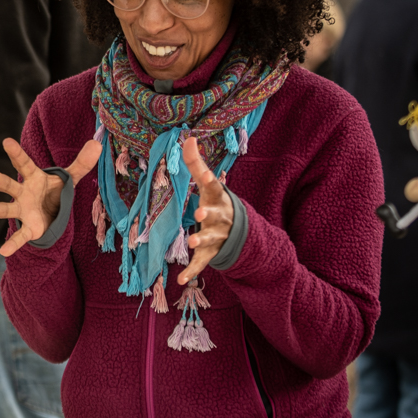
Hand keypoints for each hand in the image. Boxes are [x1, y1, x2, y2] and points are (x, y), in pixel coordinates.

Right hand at [0, 138, 102, 256]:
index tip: (6, 141)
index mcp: (33, 178)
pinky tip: (3, 252)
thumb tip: (97, 143)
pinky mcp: (29, 227)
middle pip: (6, 184)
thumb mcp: (70, 178)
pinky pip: (20, 236)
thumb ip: (82, 163)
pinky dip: (13, 244)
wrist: (51, 213)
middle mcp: (23, 192)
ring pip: (5, 209)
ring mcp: (22, 210)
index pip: (24, 164)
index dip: (16, 153)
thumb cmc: (55, 191)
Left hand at [178, 136, 234, 284]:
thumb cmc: (216, 202)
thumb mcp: (209, 184)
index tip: (209, 175)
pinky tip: (180, 280)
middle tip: (200, 213)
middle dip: (208, 215)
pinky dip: (192, 272)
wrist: (237, 230)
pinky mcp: (209, 253)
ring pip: (209, 239)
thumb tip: (187, 137)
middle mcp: (219, 218)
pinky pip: (201, 264)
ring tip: (193, 241)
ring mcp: (215, 237)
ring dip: (201, 240)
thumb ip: (195, 163)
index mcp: (217, 198)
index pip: (214, 187)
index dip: (211, 181)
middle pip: (215, 217)